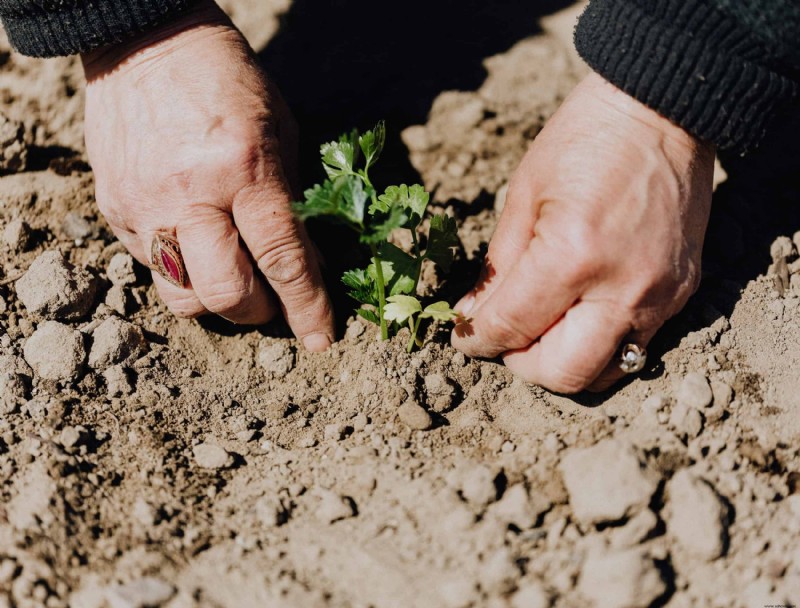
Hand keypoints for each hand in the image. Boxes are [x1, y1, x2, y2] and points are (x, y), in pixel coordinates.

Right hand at [81, 1, 333, 350]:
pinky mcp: (114, 210)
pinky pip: (152, 269)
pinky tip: (196, 243)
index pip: (282, 259)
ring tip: (232, 274)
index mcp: (243, 169)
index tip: (322, 340)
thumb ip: (292, 203)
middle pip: (227, 295)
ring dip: (216, 302)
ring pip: (183, 298)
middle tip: (272, 300)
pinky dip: (184, 271)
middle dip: (259, 313)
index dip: (307, 308)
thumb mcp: (280, 133)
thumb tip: (306, 267)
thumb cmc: (228, 83)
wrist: (145, 43)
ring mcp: (145, 206)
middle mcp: (190, 195)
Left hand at [451, 73, 714, 391]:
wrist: (663, 112)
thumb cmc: (584, 141)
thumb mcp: (523, 196)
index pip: (512, 328)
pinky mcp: (682, 294)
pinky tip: (579, 314)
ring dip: (562, 364)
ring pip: (604, 373)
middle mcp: (622, 288)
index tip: (465, 337)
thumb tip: (473, 318)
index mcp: (572, 256)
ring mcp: (659, 296)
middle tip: (505, 340)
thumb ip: (497, 268)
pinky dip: (598, 344)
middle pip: (563, 373)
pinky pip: (635, 346)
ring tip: (542, 331)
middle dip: (521, 365)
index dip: (477, 340)